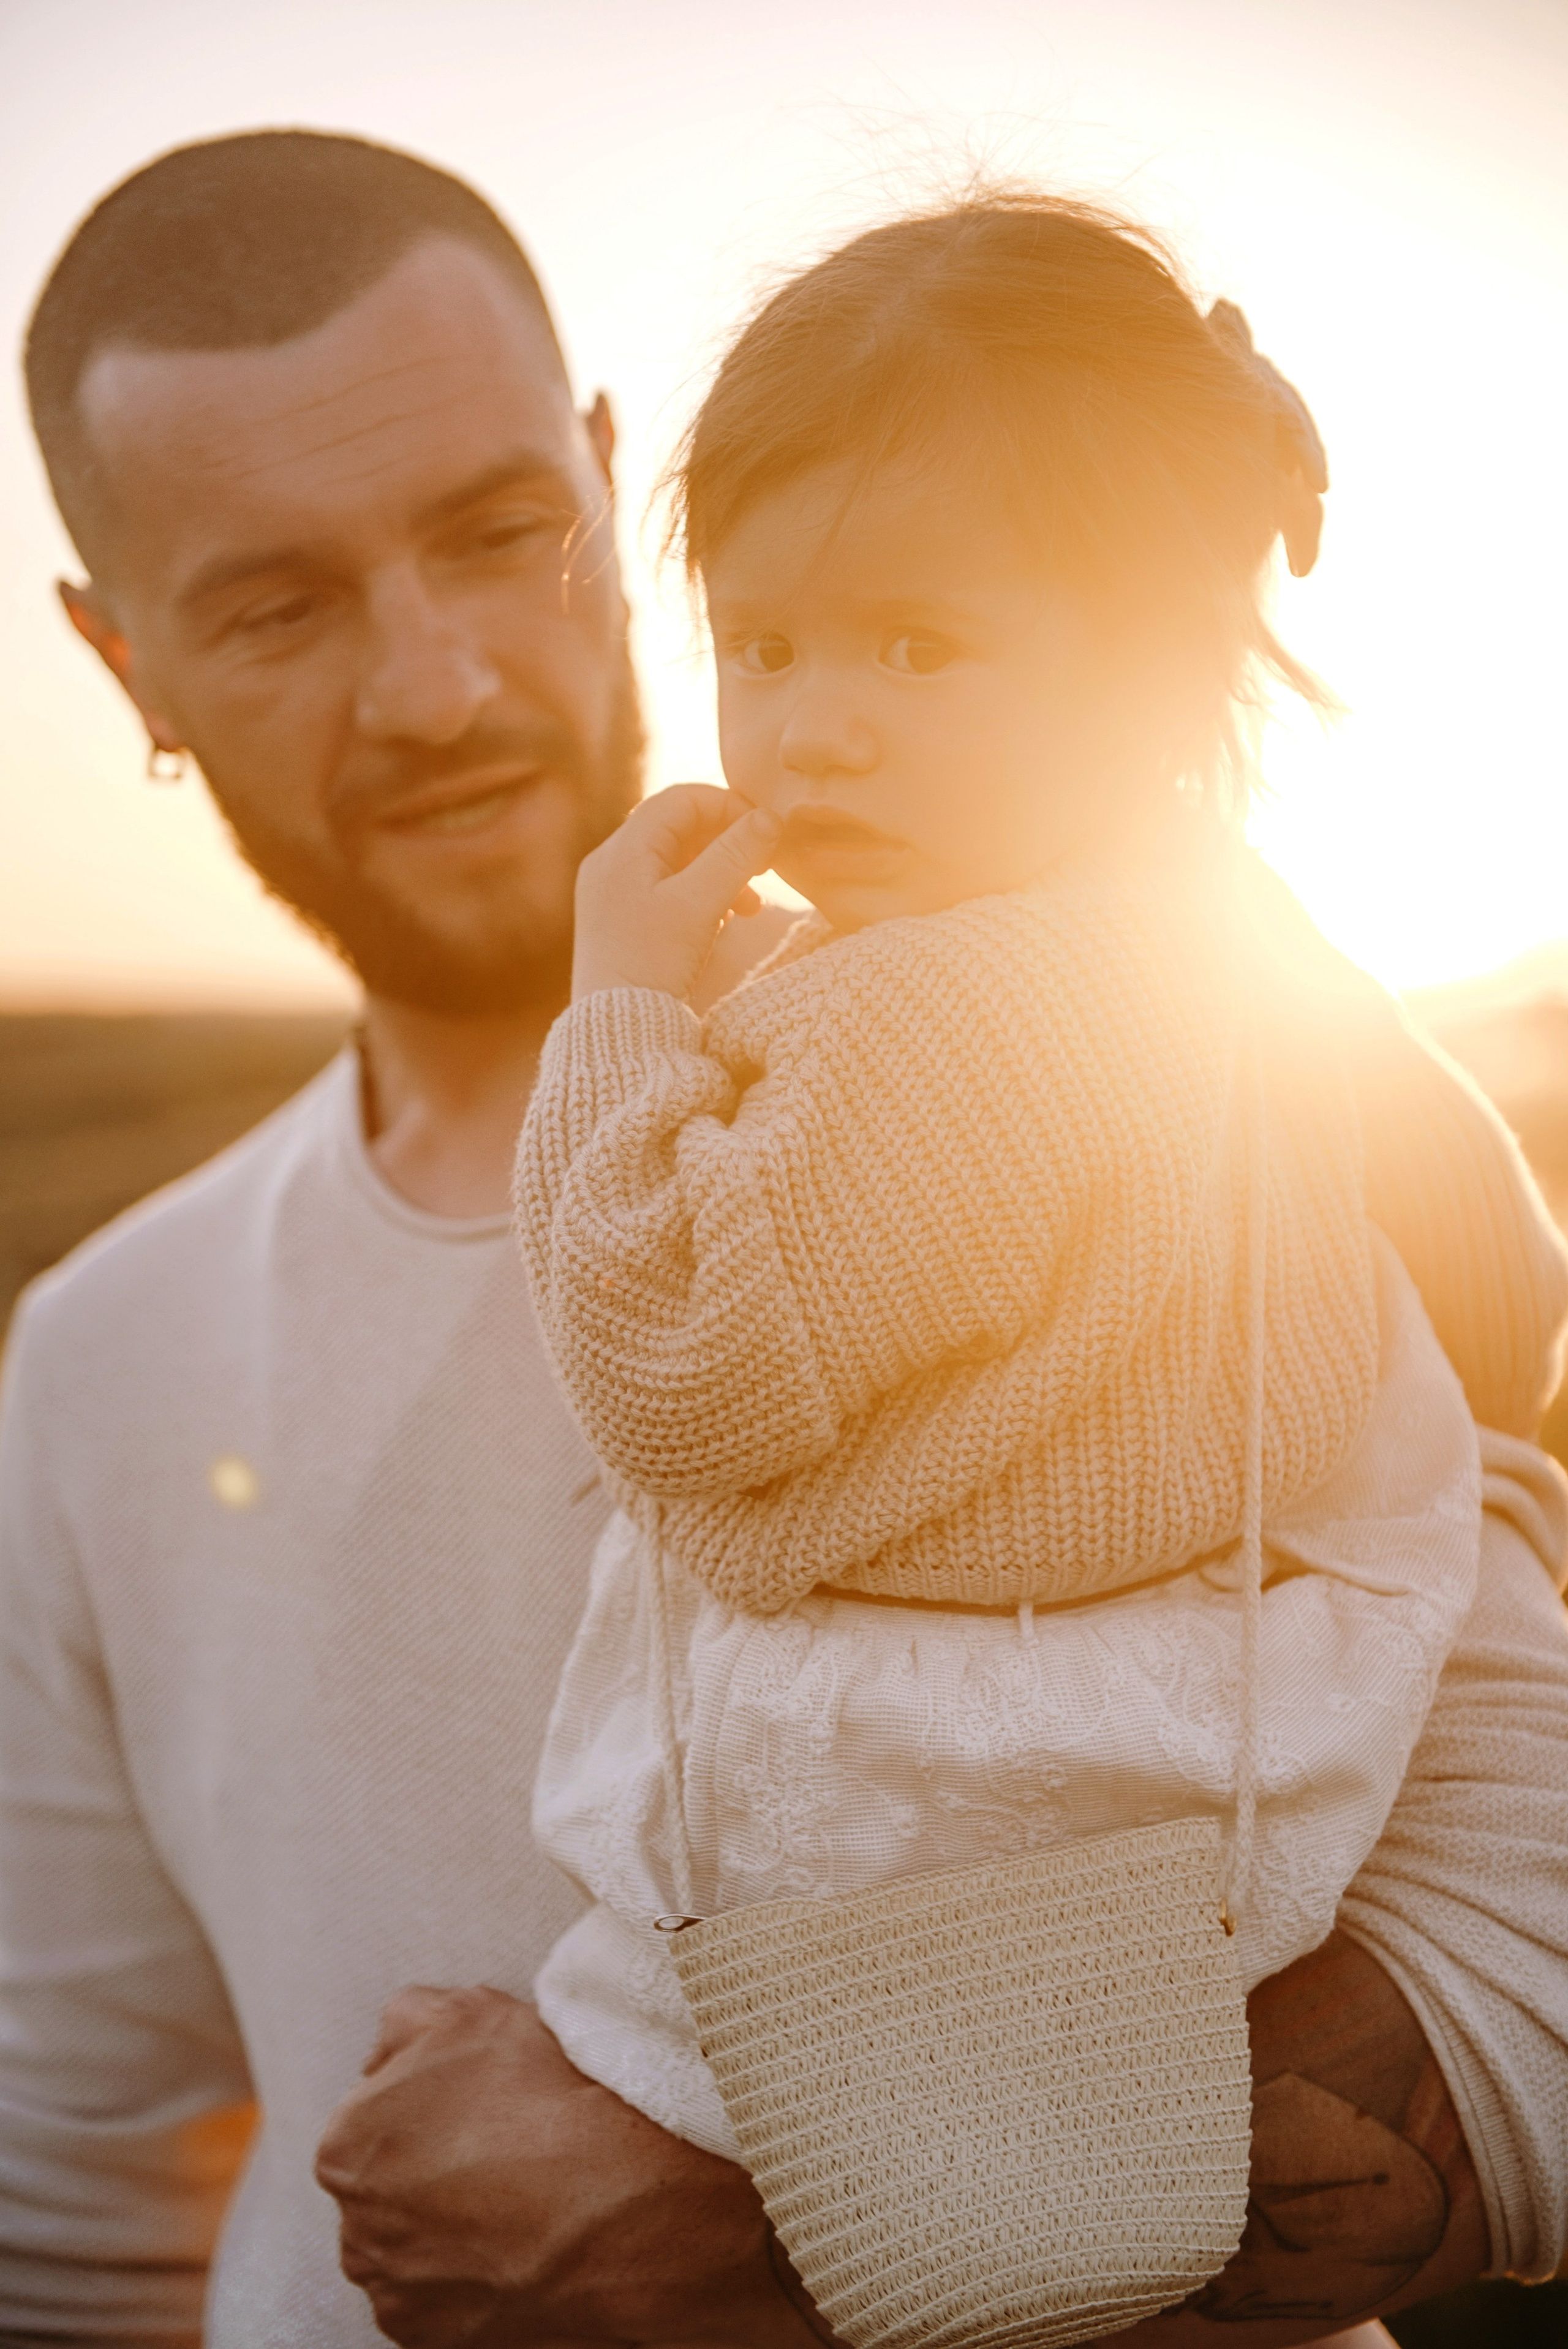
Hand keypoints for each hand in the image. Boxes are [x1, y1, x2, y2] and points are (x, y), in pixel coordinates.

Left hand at [314, 1986, 835, 2347]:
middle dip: (440, 2163)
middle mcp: (358, 2232)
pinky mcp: (445, 2341)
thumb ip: (406, 2021)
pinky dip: (482, 2272)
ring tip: (528, 2191)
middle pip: (396, 2182)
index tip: (487, 2097)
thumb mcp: (471, 2011)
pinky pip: (454, 2294)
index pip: (379, 2111)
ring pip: (422, 2244)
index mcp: (347, 2147)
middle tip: (509, 2140)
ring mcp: (401, 2295)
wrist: (623, 2204)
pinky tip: (530, 2238)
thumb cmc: (548, 2104)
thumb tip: (396, 2049)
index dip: (439, 2096)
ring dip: (459, 2223)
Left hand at [571, 785, 782, 1003]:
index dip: (728, 806)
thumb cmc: (652, 965)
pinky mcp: (621, 921)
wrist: (614, 1028)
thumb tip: (770, 818)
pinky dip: (700, 896)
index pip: (681, 800)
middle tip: (764, 865)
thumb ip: (735, 856)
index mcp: (622, 850)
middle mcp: (610, 864)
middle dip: (727, 842)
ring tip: (750, 904)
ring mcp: (612, 893)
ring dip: (719, 872)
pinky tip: (724, 921)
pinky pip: (667, 890)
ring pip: (676, 861)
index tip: (765, 831)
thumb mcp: (699, 905)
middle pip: (679, 828)